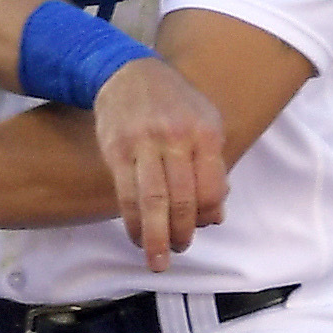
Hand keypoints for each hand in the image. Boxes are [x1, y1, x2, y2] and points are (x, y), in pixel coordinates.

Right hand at [88, 55, 226, 272]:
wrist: (130, 73)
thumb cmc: (175, 105)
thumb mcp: (206, 124)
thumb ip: (213, 169)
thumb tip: (216, 215)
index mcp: (205, 133)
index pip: (210, 187)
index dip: (207, 214)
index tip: (201, 227)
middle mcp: (176, 137)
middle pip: (182, 197)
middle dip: (181, 232)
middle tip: (179, 250)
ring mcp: (144, 142)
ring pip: (152, 200)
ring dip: (155, 236)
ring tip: (157, 260)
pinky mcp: (117, 149)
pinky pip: (125, 193)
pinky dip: (132, 220)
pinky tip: (136, 235)